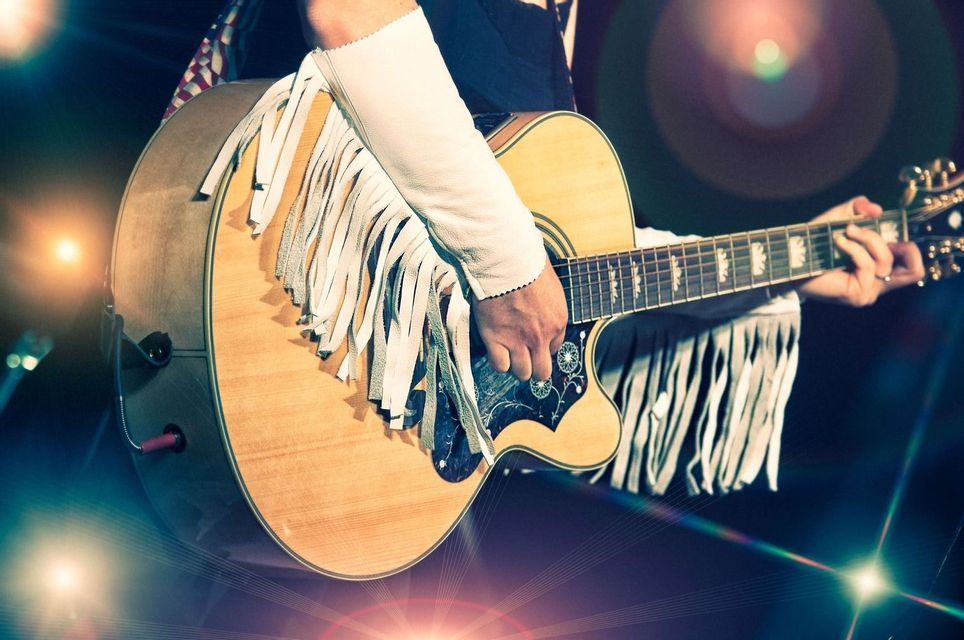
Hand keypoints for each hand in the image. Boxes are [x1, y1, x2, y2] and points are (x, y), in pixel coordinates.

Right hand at [474, 257, 568, 380]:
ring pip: (522, 373)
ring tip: (508, 354)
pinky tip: (496, 352)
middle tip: (524, 358)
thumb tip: (541, 310)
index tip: (534, 342)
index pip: (555, 349)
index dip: (543, 347)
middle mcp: (541, 336)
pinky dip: (498, 362)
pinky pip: (500, 366)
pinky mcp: (496, 339)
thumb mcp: (549, 285)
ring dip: (516, 366)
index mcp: (557, 321)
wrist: (505, 261)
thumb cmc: (526, 265)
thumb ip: (547, 306)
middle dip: (534, 367)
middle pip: (542, 371)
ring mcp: (518, 340)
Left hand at [796, 196, 924, 305]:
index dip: (908, 247)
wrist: (790, 262)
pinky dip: (854, 248)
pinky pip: (868, 265)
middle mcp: (878, 283)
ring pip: (887, 261)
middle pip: (915, 270)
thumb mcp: (839, 219)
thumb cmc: (813, 244)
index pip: (913, 266)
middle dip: (900, 246)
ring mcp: (869, 291)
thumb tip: (876, 208)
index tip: (885, 230)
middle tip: (872, 231)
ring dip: (867, 239)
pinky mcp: (858, 294)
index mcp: (879, 269)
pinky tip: (838, 241)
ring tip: (846, 231)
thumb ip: (857, 209)